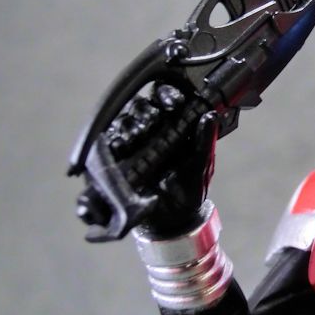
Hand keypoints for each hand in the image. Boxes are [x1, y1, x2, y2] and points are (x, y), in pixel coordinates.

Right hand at [76, 84, 218, 238]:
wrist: (173, 218)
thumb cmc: (189, 187)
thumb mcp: (200, 164)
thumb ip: (204, 140)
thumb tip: (210, 115)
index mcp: (170, 124)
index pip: (162, 99)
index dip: (165, 96)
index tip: (172, 104)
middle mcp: (147, 130)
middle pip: (136, 109)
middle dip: (142, 113)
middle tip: (150, 122)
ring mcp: (128, 146)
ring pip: (119, 126)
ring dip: (126, 129)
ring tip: (134, 138)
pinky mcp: (113, 162)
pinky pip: (105, 150)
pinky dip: (111, 147)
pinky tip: (119, 150)